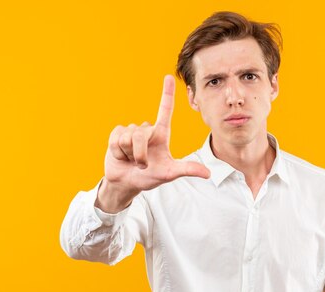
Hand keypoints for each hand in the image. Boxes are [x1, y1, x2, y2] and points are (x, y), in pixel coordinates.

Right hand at [97, 75, 209, 211]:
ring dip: (129, 154)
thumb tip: (208, 173)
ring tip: (131, 160)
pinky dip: (118, 153)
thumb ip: (187, 170)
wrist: (126, 183)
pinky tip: (120, 157)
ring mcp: (130, 131)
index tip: (168, 76)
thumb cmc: (149, 177)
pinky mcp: (116, 134)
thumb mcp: (169, 173)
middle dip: (140, 154)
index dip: (167, 93)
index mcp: (161, 134)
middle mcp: (146, 129)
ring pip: (128, 138)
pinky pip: (116, 140)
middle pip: (140, 134)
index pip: (165, 110)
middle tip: (142, 164)